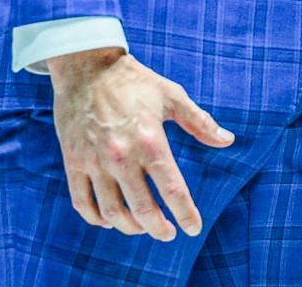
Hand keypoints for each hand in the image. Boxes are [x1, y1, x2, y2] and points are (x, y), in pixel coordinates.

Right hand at [47, 48, 234, 239]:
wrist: (86, 67)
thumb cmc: (134, 81)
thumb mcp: (172, 96)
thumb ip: (200, 123)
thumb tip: (228, 140)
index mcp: (150, 140)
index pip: (172, 189)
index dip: (185, 213)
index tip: (193, 227)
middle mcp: (122, 156)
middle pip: (142, 209)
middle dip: (159, 229)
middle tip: (168, 234)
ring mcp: (94, 161)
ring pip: (112, 212)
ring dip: (130, 227)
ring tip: (143, 227)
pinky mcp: (73, 162)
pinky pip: (82, 202)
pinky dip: (97, 218)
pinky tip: (110, 219)